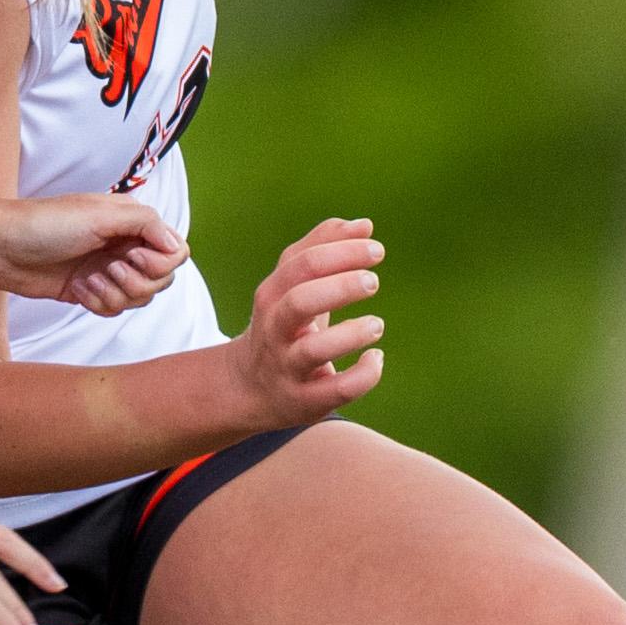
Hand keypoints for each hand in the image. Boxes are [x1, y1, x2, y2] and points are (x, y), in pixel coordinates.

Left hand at [0, 189, 187, 318]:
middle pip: (161, 279)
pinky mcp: (88, 291)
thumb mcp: (99, 214)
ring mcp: (106, 269)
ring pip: (138, 298)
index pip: (174, 250)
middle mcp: (123, 245)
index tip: (130, 256)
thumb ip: (145, 224)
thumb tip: (176, 246)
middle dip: (137, 282)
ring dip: (115, 295)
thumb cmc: (44, 224)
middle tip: (108, 269)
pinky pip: (113, 309)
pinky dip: (98, 304)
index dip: (160, 261)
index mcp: (130, 222)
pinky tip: (76, 289)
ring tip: (88, 281)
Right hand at [228, 217, 384, 428]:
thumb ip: (324, 248)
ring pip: (313, 349)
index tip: (376, 249)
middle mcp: (275, 330)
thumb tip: (365, 224)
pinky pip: (335, 390)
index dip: (342, 252)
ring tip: (376, 324)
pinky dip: (362, 375)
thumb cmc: (285, 325)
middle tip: (373, 282)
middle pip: (300, 301)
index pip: (303, 264)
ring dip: (351, 334)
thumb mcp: (293, 285)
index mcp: (273, 295)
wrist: (249, 387)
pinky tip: (376, 359)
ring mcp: (288, 367)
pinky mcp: (304, 400)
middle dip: (341, 287)